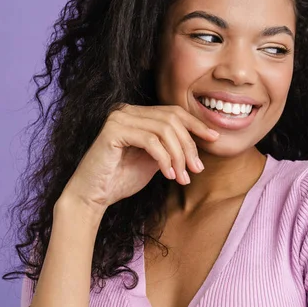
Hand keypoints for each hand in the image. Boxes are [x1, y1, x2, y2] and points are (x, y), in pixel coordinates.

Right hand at [61, 103, 218, 210]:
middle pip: (173, 120)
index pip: (174, 112)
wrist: (93, 196)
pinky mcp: (113, 130)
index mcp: (137, 114)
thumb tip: (202, 141)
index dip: (196, 124)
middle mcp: (127, 110)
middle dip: (189, 145)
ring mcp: (118, 117)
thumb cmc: (122, 178)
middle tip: (196, 169)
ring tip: (182, 176)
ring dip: (179, 155)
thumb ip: (172, 146)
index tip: (214, 138)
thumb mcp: (156, 159)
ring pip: (165, 130)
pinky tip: (168, 175)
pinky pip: (151, 141)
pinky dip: (164, 158)